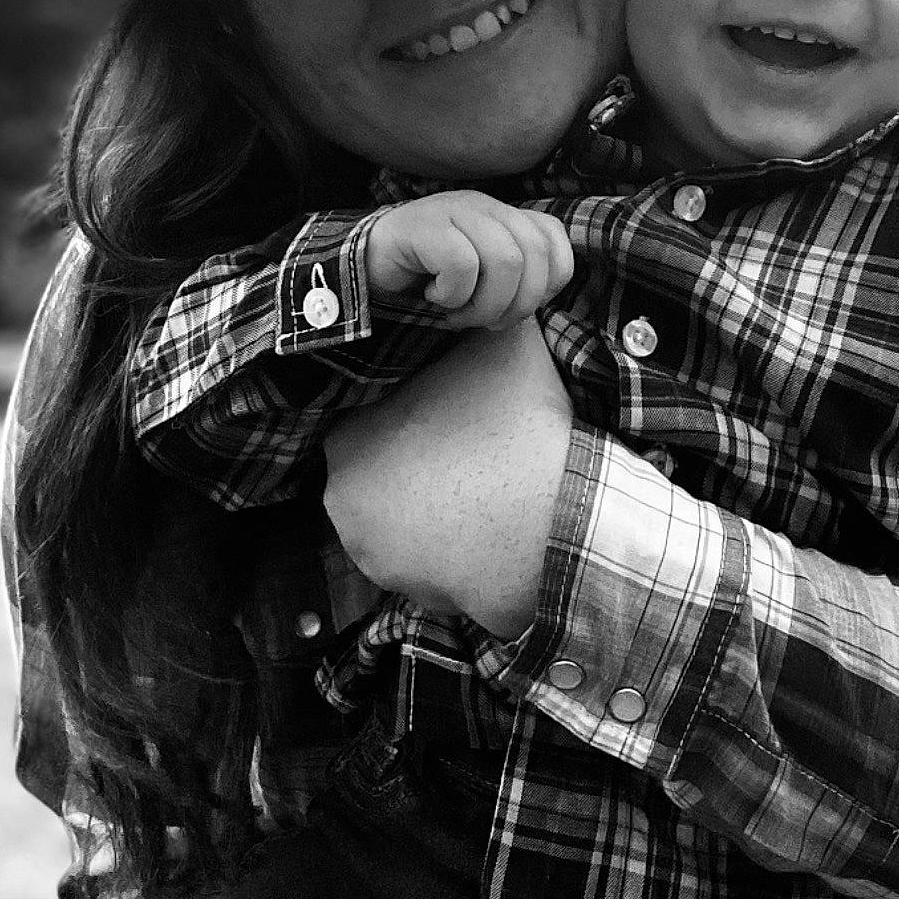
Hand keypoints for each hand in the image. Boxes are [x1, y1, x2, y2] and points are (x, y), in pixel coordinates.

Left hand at [323, 318, 572, 636]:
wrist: (555, 522)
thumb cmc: (516, 427)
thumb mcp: (504, 345)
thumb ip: (478, 321)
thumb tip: (488, 302)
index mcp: (348, 437)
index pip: (366, 415)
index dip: (407, 409)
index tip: (444, 407)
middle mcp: (343, 502)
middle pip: (378, 468)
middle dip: (412, 459)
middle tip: (463, 445)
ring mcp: (373, 557)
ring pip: (398, 518)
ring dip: (427, 507)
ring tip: (477, 485)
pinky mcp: (410, 595)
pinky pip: (424, 561)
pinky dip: (447, 549)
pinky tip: (483, 527)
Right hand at [366, 192, 574, 326]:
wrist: (363, 269)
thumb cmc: (428, 279)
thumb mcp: (482, 278)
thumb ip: (516, 277)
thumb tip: (544, 298)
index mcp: (502, 214)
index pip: (553, 239)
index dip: (548, 283)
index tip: (517, 308)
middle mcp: (483, 205)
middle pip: (535, 254)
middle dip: (517, 304)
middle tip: (485, 321)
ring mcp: (453, 211)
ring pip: (505, 260)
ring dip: (485, 304)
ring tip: (458, 313)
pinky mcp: (423, 226)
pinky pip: (462, 265)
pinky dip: (453, 296)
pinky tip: (434, 297)